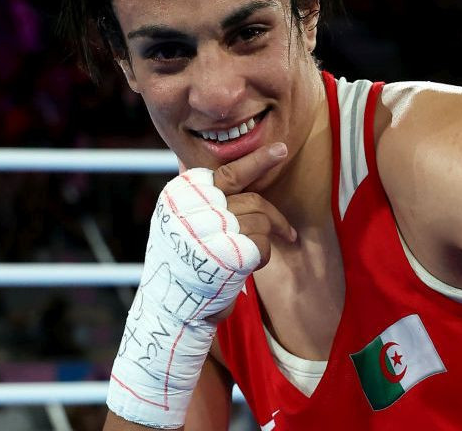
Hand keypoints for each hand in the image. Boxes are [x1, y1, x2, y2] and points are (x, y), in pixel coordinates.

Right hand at [105, 142, 292, 427]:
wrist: (170, 311)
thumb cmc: (181, 268)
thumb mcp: (182, 227)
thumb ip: (204, 204)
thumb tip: (240, 179)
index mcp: (180, 196)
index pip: (227, 173)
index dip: (256, 162)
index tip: (280, 151)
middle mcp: (194, 209)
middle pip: (252, 200)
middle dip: (275, 218)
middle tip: (291, 234)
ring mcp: (211, 229)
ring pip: (261, 221)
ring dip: (265, 242)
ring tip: (251, 260)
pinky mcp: (228, 252)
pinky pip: (262, 244)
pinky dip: (262, 257)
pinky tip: (248, 268)